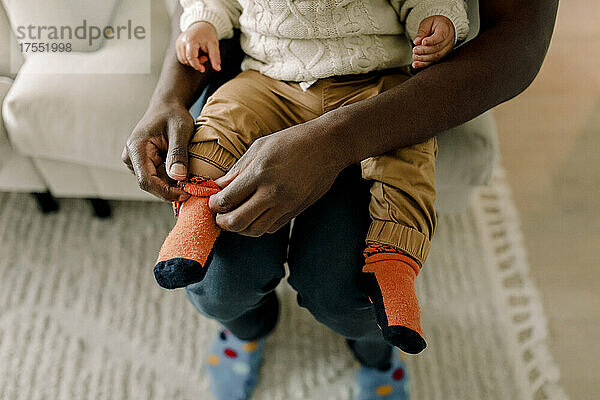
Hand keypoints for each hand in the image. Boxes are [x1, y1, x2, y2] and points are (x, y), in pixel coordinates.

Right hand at [122, 100, 194, 201]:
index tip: (186, 193)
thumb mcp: (181, 130)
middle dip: (172, 188)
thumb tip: (178, 177)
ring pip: (156, 183)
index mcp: (136, 148)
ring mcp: (135, 162)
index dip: (166, 192)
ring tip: (189, 171)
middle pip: (151, 184)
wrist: (167, 107)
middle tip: (194, 185)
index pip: (147, 181)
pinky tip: (182, 168)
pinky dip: (172, 177)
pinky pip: (158, 177)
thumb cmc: (174, 115)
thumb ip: (178, 153)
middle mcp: (131, 158)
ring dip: (173, 182)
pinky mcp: (143, 165)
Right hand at [176, 22, 221, 72]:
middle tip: (205, 57)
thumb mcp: (214, 45)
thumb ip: (215, 57)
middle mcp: (182, 41)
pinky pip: (181, 57)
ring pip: (183, 60)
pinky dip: (188, 59)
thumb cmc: (208, 34)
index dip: (197, 66)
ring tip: (200, 54)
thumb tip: (218, 69)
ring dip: (192, 61)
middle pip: (186, 60)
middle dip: (196, 63)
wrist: (202, 24)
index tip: (203, 69)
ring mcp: (178, 43)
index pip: (190, 58)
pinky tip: (195, 53)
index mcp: (190, 40)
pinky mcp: (177, 44)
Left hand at [208, 119, 346, 236]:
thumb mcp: (259, 147)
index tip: (212, 201)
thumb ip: (237, 170)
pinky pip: (270, 228)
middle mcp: (272, 193)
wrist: (328, 146)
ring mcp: (286, 205)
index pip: (226, 200)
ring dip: (239, 227)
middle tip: (219, 214)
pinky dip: (258, 226)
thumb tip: (217, 187)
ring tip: (235, 216)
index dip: (213, 204)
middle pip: (236, 222)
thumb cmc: (292, 141)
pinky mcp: (295, 211)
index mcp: (259, 173)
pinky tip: (254, 215)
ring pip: (254, 230)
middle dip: (222, 222)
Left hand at [412, 15, 454, 68]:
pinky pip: (432, 62)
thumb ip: (423, 31)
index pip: (440, 37)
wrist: (444, 27)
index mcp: (446, 30)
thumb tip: (417, 41)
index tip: (423, 42)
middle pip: (437, 48)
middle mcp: (448, 41)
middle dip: (424, 51)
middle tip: (415, 50)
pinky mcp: (441, 56)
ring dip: (423, 58)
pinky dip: (423, 64)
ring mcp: (445, 50)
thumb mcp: (428, 22)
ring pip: (435, 57)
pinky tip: (415, 64)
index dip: (431, 41)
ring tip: (414, 56)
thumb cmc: (436, 24)